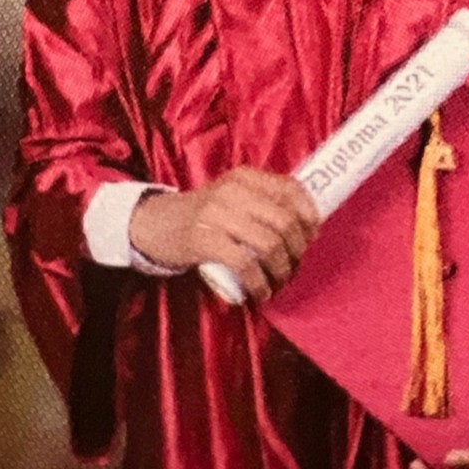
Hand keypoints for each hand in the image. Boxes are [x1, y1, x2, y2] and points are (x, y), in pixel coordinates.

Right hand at [128, 168, 320, 301]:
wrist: (156, 224)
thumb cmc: (204, 215)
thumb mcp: (232, 196)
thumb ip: (261, 201)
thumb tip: (305, 225)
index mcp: (245, 177)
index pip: (290, 189)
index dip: (308, 214)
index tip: (312, 236)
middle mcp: (234, 190)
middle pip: (284, 220)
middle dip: (297, 249)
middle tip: (294, 265)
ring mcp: (218, 214)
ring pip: (269, 243)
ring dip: (282, 269)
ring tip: (279, 281)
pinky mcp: (205, 240)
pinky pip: (245, 264)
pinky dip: (260, 282)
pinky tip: (261, 292)